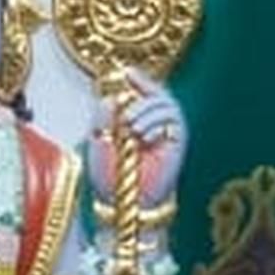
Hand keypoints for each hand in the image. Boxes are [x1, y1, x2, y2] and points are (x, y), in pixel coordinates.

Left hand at [89, 79, 184, 226]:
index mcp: (134, 118)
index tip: (127, 73)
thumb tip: (115, 95)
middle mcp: (152, 122)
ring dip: (146, 110)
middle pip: (157, 92)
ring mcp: (166, 131)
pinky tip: (142, 136)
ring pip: (165, 103)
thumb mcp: (98, 137)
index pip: (142, 90)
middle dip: (142, 94)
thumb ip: (104, 114)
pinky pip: (173, 120)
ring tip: (131, 127)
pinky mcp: (177, 142)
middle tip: (126, 112)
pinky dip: (156, 122)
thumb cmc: (109, 174)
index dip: (139, 79)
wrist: (123, 200)